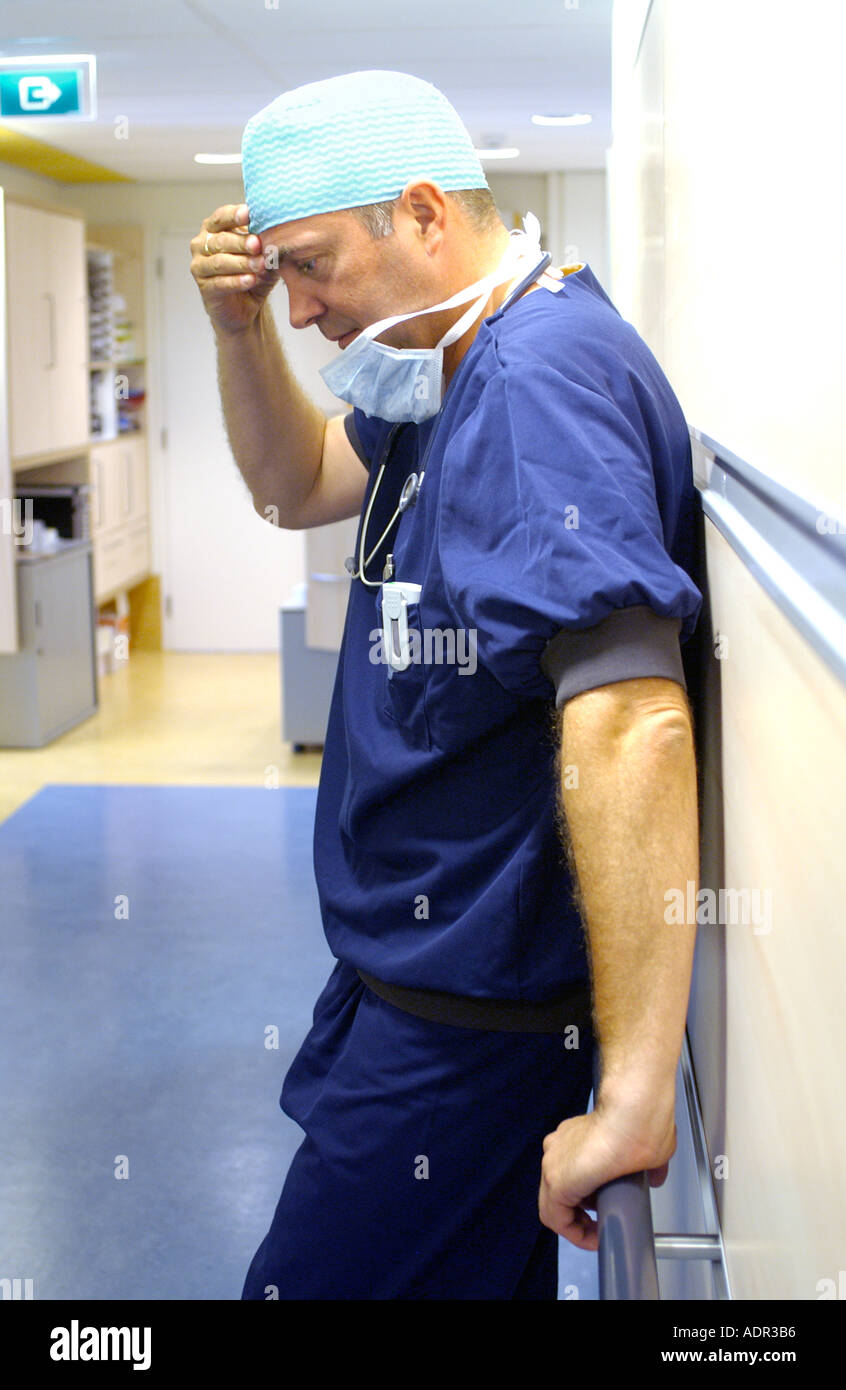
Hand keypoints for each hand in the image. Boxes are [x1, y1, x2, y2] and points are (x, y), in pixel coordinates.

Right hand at [190, 203, 279, 334]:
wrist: (245, 307)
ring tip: (259, 265)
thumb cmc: (252, 273)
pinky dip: (237, 281)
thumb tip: (277, 235)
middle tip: (257, 245)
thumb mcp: (262, 255)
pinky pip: (220, 283)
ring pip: (220, 262)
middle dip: (241, 242)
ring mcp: (199, 266)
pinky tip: (251, 280)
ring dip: (241, 263)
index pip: (222, 217)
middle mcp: (202, 244)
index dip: (234, 215)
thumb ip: (266, 243)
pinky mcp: (204, 287)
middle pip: (221, 240)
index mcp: (214, 228)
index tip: (249, 214)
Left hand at [538, 1105, 676, 1250]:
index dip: (587, 1197)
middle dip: (581, 1212)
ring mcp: (553, 1163)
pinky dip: (574, 1232)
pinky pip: (556, 1218)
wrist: (634, 1114)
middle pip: (560, 1190)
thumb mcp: (647, 1147)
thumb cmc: (642, 1122)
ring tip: (600, 1234)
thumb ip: (646, 1165)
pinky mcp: (556, 1181)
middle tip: (602, 1224)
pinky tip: (595, 1238)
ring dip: (577, 1224)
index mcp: (575, 1136)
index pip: (572, 1173)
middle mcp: (558, 1147)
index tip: (604, 1210)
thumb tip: (654, 1179)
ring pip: (555, 1205)